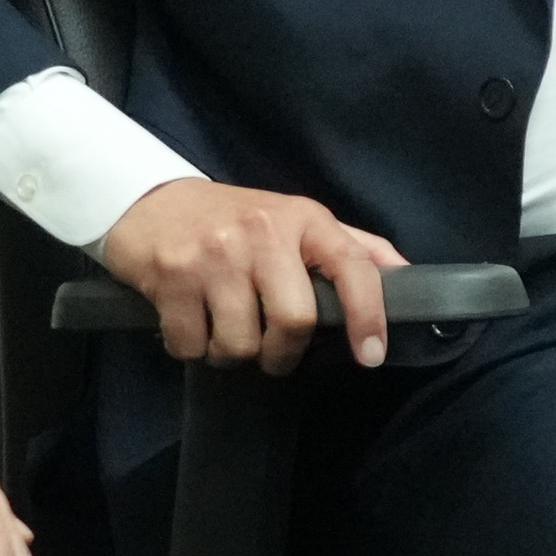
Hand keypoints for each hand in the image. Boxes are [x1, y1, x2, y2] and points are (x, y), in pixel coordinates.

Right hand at [101, 176, 414, 373]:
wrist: (148, 200)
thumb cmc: (233, 219)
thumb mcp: (295, 219)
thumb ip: (350, 246)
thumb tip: (406, 275)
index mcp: (304, 219)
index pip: (353, 266)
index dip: (369, 316)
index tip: (371, 356)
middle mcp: (263, 233)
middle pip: (295, 321)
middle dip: (284, 353)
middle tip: (273, 353)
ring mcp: (214, 255)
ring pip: (241, 343)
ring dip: (232, 353)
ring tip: (225, 331)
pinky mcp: (170, 277)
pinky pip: (192, 345)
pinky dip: (192, 349)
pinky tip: (192, 324)